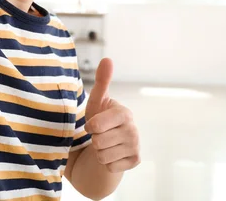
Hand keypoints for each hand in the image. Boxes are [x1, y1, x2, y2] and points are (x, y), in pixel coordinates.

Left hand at [84, 58, 140, 172]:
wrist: (109, 143)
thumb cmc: (100, 119)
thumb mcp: (97, 101)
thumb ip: (101, 81)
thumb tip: (107, 59)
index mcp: (124, 113)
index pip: (96, 125)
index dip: (90, 126)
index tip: (93, 124)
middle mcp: (134, 130)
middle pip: (98, 142)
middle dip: (94, 140)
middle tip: (100, 135)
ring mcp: (136, 147)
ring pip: (102, 156)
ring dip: (99, 152)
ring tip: (105, 144)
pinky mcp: (135, 161)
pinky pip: (109, 167)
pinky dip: (106, 163)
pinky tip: (112, 155)